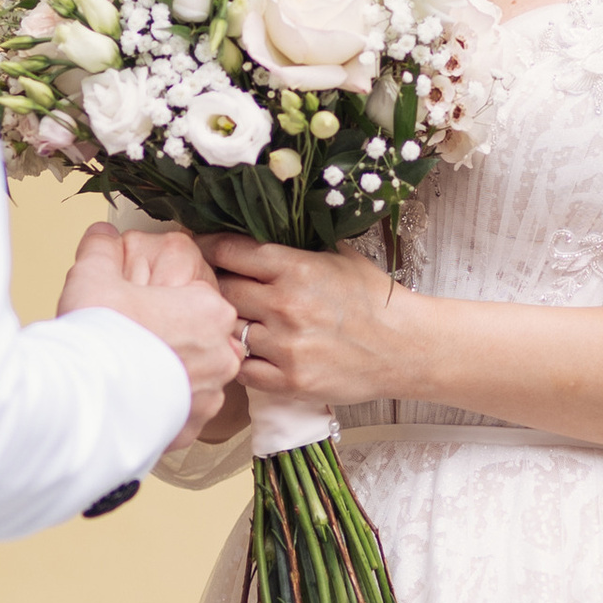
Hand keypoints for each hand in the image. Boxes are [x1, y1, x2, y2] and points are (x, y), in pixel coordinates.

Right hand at [57, 224, 243, 449]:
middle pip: (196, 333)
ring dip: (169, 370)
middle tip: (131, 334)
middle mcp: (221, 353)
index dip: (157, 290)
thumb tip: (103, 234)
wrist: (85, 401)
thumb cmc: (98, 335)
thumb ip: (102, 248)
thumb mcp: (94, 274)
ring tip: (130, 369)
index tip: (136, 300)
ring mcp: (210, 394)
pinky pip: (182, 410)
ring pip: (194, 374)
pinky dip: (163, 404)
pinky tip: (135, 398)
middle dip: (169, 332)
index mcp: (209, 309)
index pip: (191, 287)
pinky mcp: (192, 427)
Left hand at [203, 234, 408, 415]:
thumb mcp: (338, 255)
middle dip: (212, 285)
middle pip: (221, 290)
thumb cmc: (372, 299)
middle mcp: (285, 305)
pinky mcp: (289, 380)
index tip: (198, 246)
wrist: (405, 348)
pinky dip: (241, 359)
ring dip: (227, 324)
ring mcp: (285, 346)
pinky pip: (242, 369)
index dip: (207, 246)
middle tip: (207, 284)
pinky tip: (248, 350)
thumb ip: (296, 243)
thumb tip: (259, 222)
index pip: (229, 249)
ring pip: (228, 330)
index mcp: (295, 268)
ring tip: (229, 319)